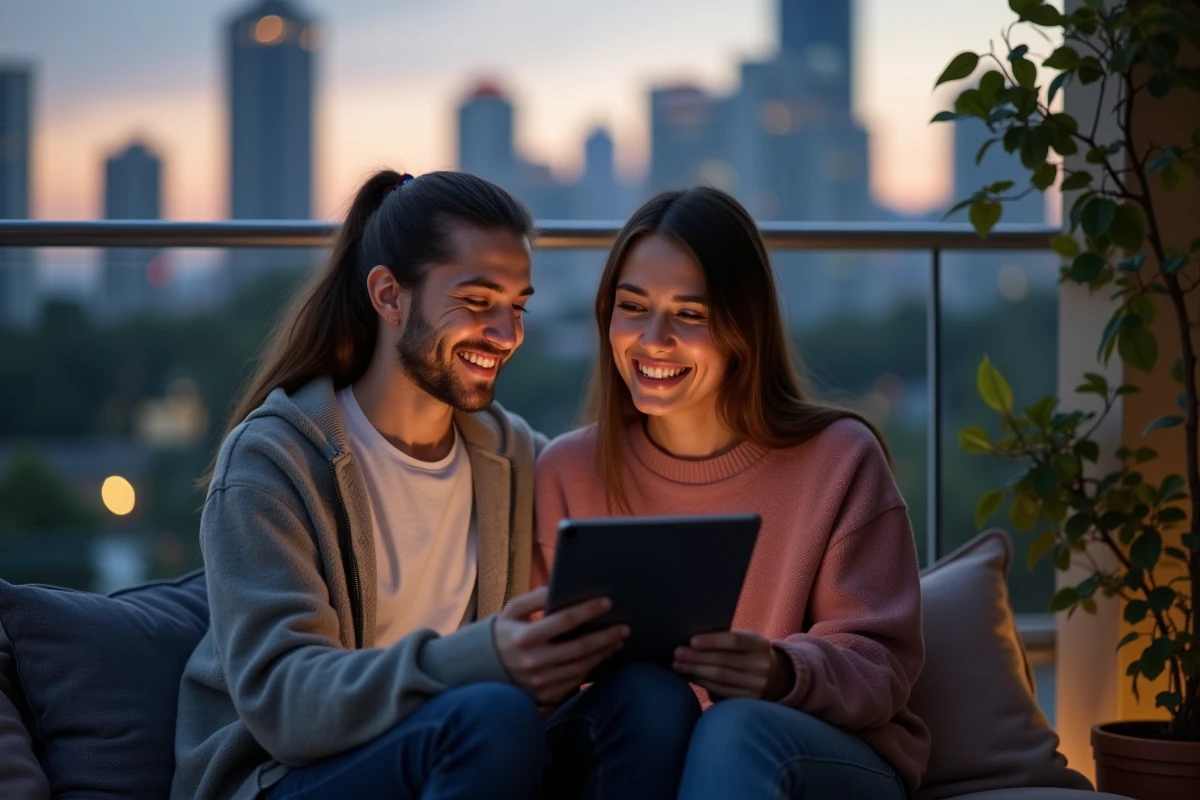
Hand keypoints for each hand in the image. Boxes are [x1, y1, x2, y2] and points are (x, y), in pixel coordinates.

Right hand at [494, 587, 628, 704]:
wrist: (483, 670)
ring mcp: (541, 682)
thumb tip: (559, 587)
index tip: (607, 603)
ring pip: (582, 666)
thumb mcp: (512, 611)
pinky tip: (601, 655)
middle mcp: (534, 662)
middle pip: (580, 648)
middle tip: (625, 627)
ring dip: (603, 653)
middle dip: (606, 636)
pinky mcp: (546, 695)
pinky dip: (591, 667)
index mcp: (525, 637)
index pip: (563, 621)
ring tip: (617, 640)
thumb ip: (535, 598)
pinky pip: (575, 681)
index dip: (587, 611)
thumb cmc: (504, 633)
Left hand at [673, 630, 793, 699]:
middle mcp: (761, 666)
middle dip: (697, 658)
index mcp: (760, 644)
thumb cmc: (749, 652)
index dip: (712, 640)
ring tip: (678, 665)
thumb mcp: (747, 641)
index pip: (735, 640)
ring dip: (695, 672)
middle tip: (677, 653)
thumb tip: (692, 641)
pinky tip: (690, 677)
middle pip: (723, 661)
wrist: (775, 676)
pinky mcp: (748, 700)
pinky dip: (702, 683)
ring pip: (720, 678)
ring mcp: (756, 685)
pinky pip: (720, 691)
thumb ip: (727, 640)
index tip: (691, 640)